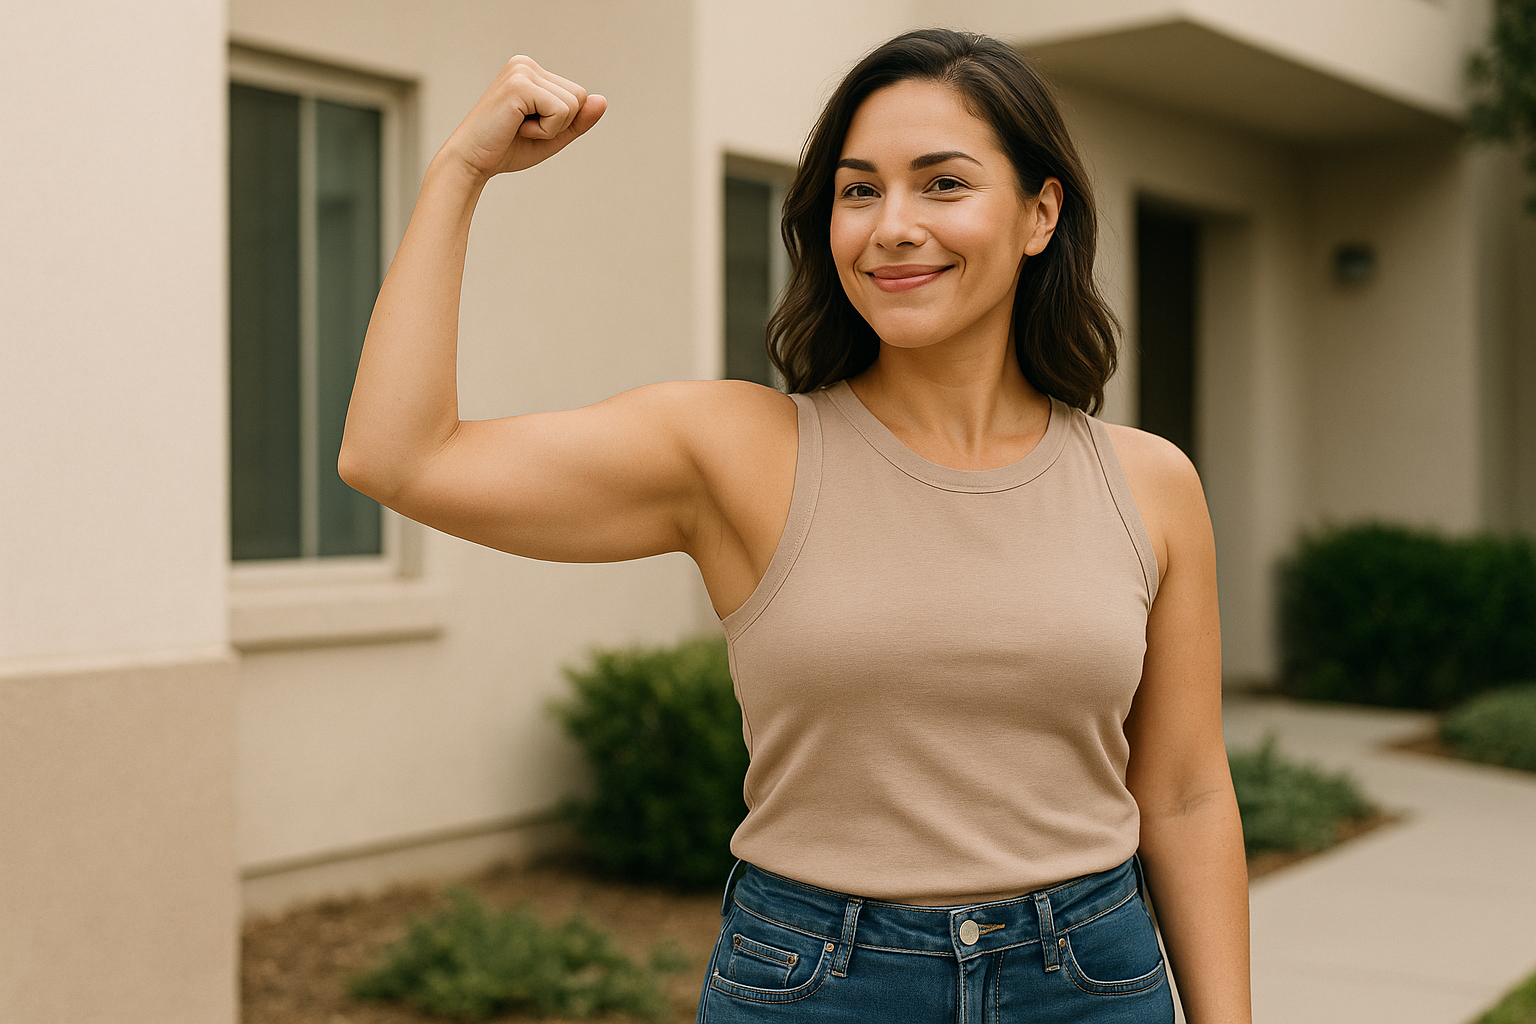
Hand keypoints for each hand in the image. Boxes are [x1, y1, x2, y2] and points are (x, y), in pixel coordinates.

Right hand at [438, 55, 606, 181]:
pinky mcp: (519, 85)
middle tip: (523, 128)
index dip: (561, 122)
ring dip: (551, 128)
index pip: (578, 96)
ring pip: (573, 105)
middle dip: (559, 124)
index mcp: (532, 72)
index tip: (528, 126)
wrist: (471, 161)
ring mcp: (521, 71)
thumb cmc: (506, 148)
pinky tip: (517, 127)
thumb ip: (578, 120)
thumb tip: (602, 101)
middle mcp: (526, 64)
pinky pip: (560, 111)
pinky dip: (544, 130)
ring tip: (518, 127)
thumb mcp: (552, 135)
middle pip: (580, 97)